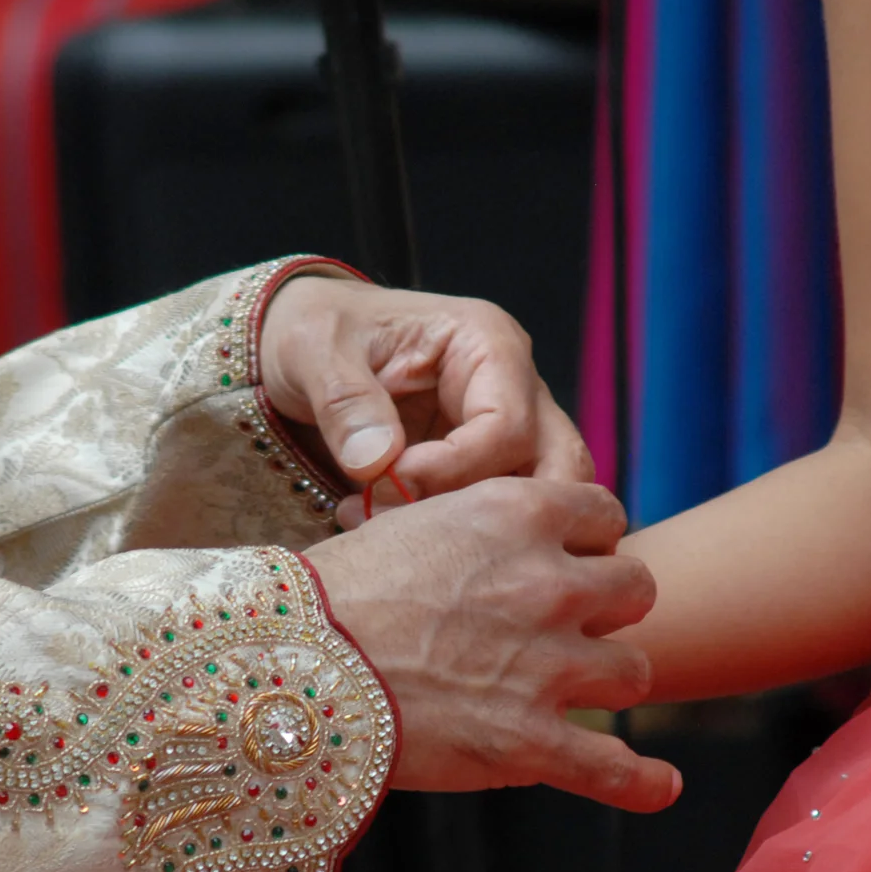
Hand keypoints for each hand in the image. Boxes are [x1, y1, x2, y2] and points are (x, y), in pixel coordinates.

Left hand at [259, 275, 593, 525]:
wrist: (309, 347)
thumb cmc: (318, 330)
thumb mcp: (313, 348)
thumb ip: (345, 401)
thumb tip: (379, 462)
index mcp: (489, 344)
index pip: (509, 426)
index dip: (452, 469)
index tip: (385, 484)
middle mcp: (518, 387)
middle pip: (561, 469)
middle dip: (497, 515)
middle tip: (419, 533)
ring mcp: (513, 431)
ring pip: (548, 500)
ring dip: (487, 533)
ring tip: (406, 540)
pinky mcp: (492, 469)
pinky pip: (509, 516)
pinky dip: (466, 539)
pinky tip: (401, 541)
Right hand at [304, 478, 679, 812]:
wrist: (288, 671)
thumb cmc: (330, 597)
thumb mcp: (413, 523)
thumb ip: (478, 529)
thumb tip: (496, 548)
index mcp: (516, 514)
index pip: (603, 512)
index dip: (589, 540)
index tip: (571, 558)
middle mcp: (547, 582)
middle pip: (635, 588)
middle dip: (608, 608)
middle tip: (569, 625)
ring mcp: (548, 665)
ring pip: (634, 672)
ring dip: (607, 681)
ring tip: (574, 692)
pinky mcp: (532, 741)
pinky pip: (612, 766)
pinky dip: (640, 782)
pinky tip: (659, 786)